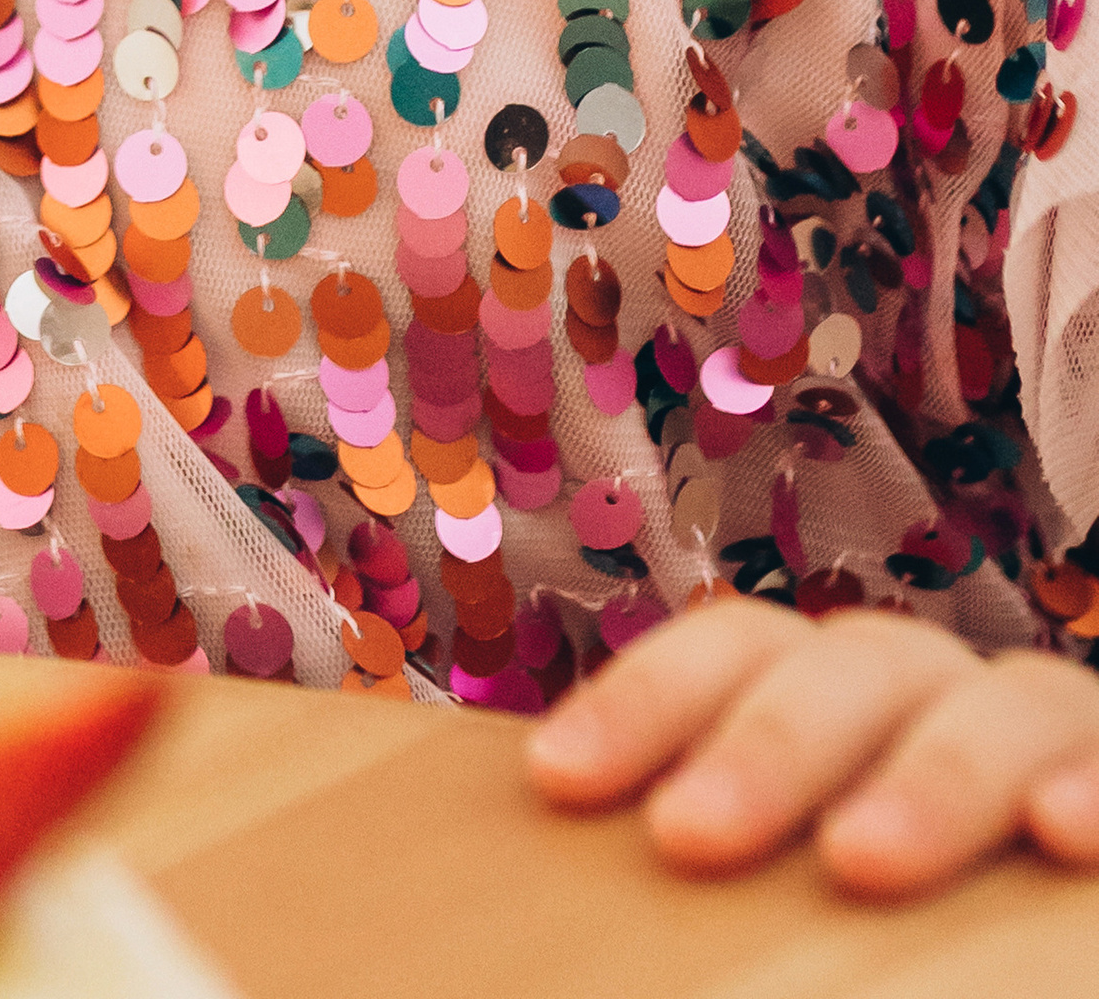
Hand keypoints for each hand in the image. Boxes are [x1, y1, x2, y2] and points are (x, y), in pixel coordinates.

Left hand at [525, 591, 1098, 893]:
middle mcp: (952, 699)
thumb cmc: (905, 925)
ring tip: (862, 859)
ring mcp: (1058, 738)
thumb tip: (583, 947)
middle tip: (687, 836)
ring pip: (1007, 703)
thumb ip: (730, 894)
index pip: (742, 655)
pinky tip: (1067, 835)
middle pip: (855, 670)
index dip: (648, 699)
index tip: (557, 779)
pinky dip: (1098, 789)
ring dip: (931, 776)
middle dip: (768, 745)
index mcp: (851, 704)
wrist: (1056, 945)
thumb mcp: (794, 904)